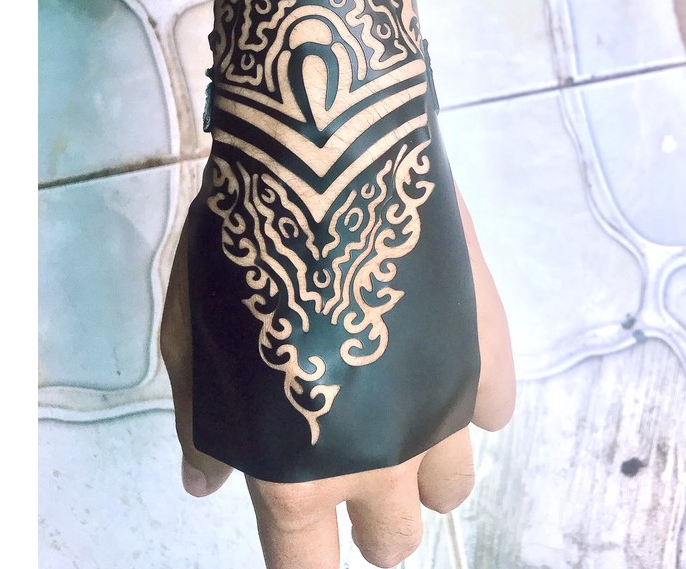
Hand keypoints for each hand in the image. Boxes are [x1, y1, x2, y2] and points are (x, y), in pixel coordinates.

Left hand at [160, 181, 514, 567]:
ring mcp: (446, 404)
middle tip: (348, 459)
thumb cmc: (242, 247)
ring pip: (454, 485)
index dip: (307, 565)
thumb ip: (203, 423)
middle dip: (371, 519)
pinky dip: (468, 398)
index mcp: (298, 471)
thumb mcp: (191, 337)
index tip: (306, 541)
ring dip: (424, 464)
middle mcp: (383, 458)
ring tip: (395, 401)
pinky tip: (436, 353)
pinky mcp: (487, 349)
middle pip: (396, 540)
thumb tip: (209, 482)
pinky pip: (494, 409)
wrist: (327, 157)